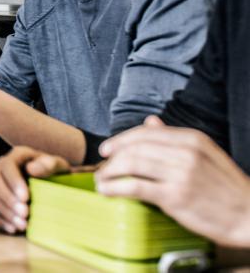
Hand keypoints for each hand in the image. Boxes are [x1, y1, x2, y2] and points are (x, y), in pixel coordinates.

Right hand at [0, 146, 68, 233]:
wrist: (52, 183)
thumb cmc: (54, 173)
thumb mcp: (58, 165)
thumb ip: (48, 164)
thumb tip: (32, 169)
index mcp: (16, 156)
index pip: (8, 166)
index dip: (13, 181)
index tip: (25, 197)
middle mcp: (1, 168)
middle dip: (8, 199)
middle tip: (24, 213)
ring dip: (5, 212)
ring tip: (22, 224)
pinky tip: (13, 228)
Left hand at [96, 116, 249, 246]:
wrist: (249, 217)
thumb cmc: (225, 189)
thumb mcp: (205, 155)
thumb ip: (174, 138)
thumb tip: (150, 120)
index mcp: (193, 139)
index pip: (145, 133)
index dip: (120, 140)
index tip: (106, 150)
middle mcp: (186, 152)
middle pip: (135, 147)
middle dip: (112, 158)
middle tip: (102, 168)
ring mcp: (181, 174)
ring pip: (131, 164)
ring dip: (109, 173)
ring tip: (102, 181)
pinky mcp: (175, 196)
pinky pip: (135, 186)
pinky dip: (115, 187)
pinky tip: (107, 191)